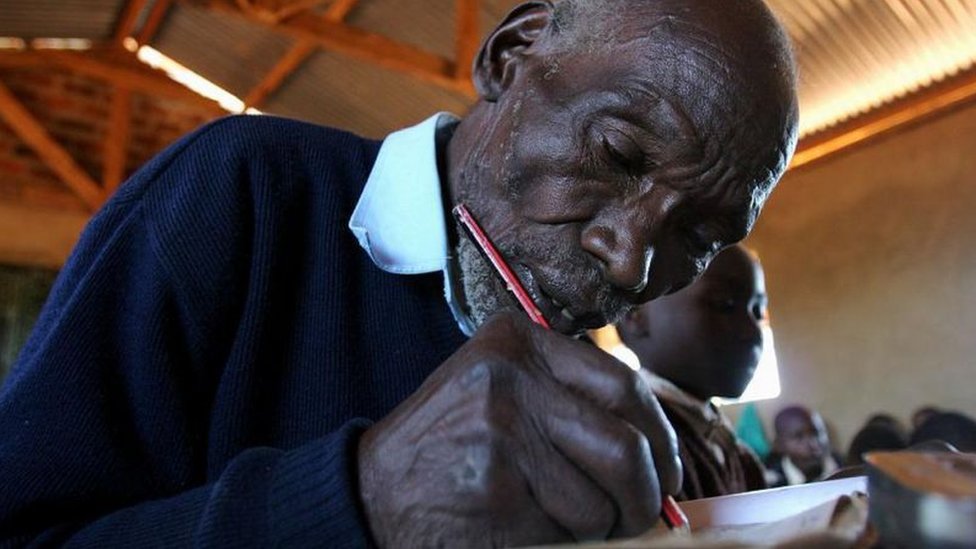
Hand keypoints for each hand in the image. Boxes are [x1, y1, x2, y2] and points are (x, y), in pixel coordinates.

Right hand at [357, 312, 680, 547]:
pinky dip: (563, 541)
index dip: (660, 437)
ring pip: (601, 500)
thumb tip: (659, 448)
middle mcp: (509, 377)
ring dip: (599, 526)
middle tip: (647, 516)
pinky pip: (568, 531)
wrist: (373, 492)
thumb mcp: (503, 389)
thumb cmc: (452, 443)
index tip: (667, 471)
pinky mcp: (495, 491)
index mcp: (518, 341)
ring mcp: (500, 433)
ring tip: (561, 518)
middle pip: (625, 447)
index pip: (624, 387)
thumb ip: (570, 397)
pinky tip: (524, 526)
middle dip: (647, 495)